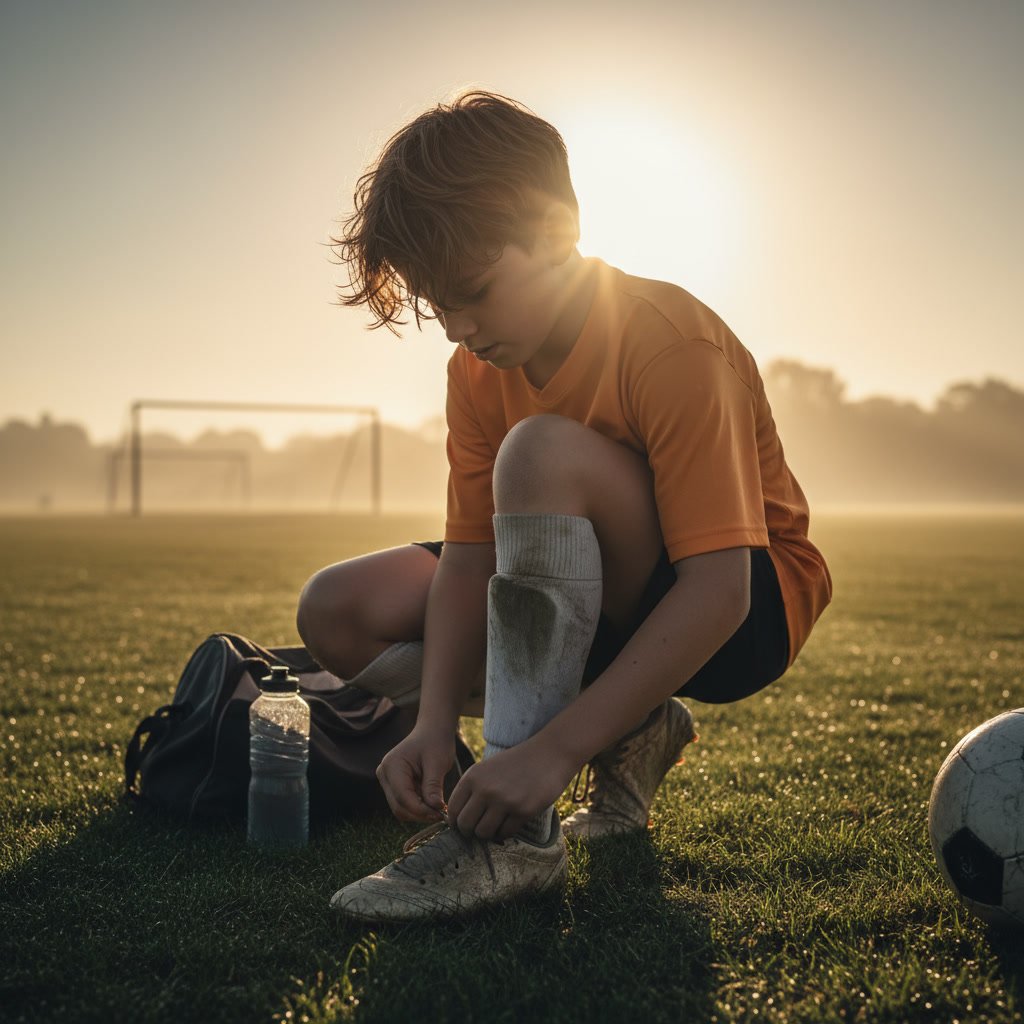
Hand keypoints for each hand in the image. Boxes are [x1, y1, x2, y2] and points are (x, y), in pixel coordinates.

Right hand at [375, 724, 453, 822]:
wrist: (432, 731)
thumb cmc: (435, 742)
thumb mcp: (438, 762)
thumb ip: (433, 785)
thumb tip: (436, 808)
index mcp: (392, 765)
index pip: (403, 797)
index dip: (421, 810)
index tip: (440, 814)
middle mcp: (384, 773)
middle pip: (399, 806)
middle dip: (420, 814)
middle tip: (442, 815)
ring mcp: (387, 780)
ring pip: (400, 808)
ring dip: (419, 813)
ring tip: (438, 808)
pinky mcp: (393, 786)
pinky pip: (403, 803)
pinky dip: (418, 807)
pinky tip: (432, 803)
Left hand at [445, 738, 576, 841]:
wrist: (549, 754)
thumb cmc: (517, 763)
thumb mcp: (488, 769)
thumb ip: (473, 790)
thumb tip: (459, 821)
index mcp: (473, 776)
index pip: (453, 809)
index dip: (456, 822)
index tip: (464, 825)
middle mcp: (485, 789)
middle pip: (465, 825)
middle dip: (470, 832)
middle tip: (480, 829)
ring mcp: (504, 801)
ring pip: (483, 833)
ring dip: (488, 834)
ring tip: (496, 825)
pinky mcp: (522, 811)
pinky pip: (504, 833)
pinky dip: (505, 833)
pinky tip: (510, 823)